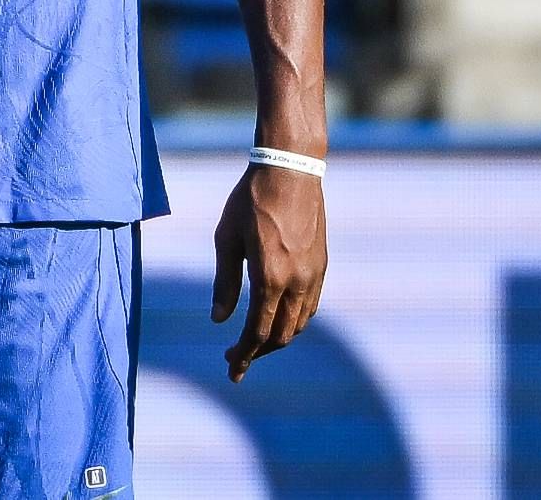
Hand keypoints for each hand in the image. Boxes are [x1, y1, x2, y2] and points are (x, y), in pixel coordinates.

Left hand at [212, 162, 327, 381]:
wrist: (290, 172)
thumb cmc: (250, 201)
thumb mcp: (226, 239)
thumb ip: (225, 282)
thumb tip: (219, 319)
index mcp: (270, 277)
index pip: (257, 331)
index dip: (244, 355)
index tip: (231, 368)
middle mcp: (297, 282)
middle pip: (280, 335)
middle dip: (258, 353)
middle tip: (236, 360)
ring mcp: (313, 275)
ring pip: (298, 324)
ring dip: (276, 339)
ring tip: (253, 343)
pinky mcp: (321, 266)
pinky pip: (309, 306)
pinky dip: (292, 321)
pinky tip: (276, 319)